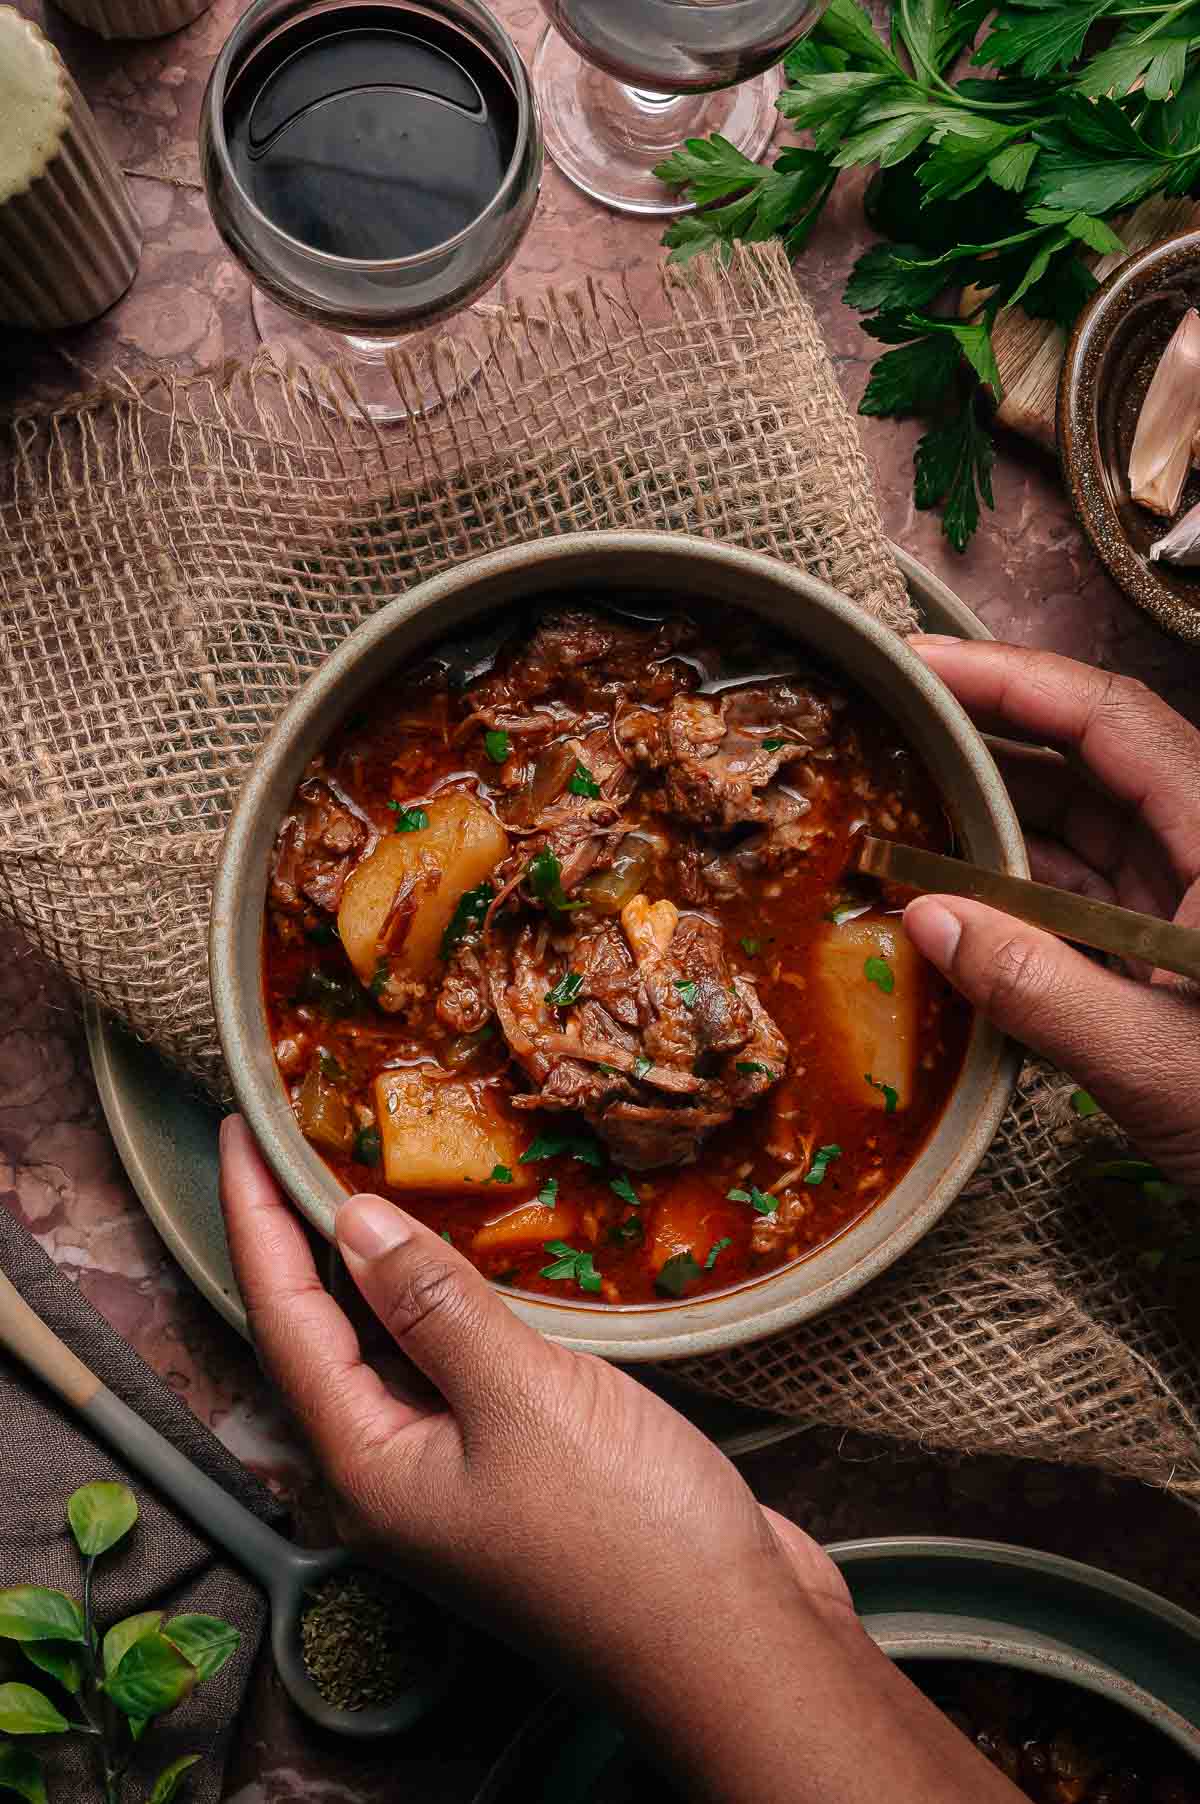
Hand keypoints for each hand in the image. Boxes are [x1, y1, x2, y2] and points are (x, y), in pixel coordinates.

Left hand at [219, 1119, 1022, 1803]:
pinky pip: (455, 1363)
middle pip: (322, 1333)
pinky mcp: (516, 1464)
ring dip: (377, 1263)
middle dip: (301, 1234)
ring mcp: (454, 1472)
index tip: (240, 1129)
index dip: (256, 1217)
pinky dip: (446, 1301)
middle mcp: (393, 1472)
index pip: (282, 1317)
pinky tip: (464, 1256)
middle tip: (294, 1135)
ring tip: (364, 1170)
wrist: (734, 1649)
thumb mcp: (524, 1401)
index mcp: (366, 1467)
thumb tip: (351, 1221)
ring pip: (390, 1346)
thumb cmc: (628, 1538)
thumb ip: (434, 1307)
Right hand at [906, 639, 1199, 1189]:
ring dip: (996, 818)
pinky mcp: (1175, 948)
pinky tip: (955, 890)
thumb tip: (926, 919)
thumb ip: (1035, 987)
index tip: (922, 667)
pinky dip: (1019, 886)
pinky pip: (1085, 891)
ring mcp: (1190, 900)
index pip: (1110, 722)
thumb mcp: (1154, 1062)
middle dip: (989, 739)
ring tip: (904, 803)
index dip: (1012, 679)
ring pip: (1084, 826)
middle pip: (1092, 760)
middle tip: (892, 724)